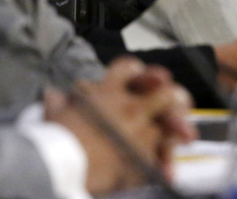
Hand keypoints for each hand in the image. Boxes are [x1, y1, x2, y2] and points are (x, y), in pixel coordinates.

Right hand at [46, 57, 195, 193]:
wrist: (60, 167)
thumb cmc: (55, 140)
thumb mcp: (53, 113)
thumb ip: (57, 101)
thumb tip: (52, 96)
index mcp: (108, 92)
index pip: (130, 68)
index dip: (138, 72)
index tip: (141, 78)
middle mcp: (130, 109)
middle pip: (166, 91)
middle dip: (173, 96)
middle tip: (176, 103)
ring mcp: (141, 133)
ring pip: (173, 124)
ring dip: (178, 128)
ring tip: (184, 133)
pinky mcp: (144, 160)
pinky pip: (164, 160)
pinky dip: (165, 165)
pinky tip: (168, 169)